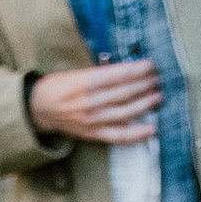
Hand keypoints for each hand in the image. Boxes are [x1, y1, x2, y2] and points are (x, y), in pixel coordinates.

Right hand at [27, 58, 161, 144]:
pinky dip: (137, 134)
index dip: (138, 70)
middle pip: (125, 93)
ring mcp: (93, 121)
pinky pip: (119, 136)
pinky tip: (152, 128)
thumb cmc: (60, 86)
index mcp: (85, 83)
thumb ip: (101, 72)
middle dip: (146, 85)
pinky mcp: (94, 134)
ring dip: (146, 104)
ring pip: (126, 113)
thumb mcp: (77, 72)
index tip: (152, 65)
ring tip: (159, 96)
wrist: (40, 109)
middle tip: (160, 79)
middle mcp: (90, 103)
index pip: (119, 75)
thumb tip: (129, 69)